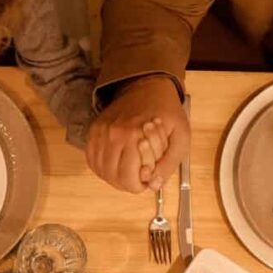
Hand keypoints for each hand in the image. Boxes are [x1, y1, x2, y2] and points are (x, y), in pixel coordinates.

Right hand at [86, 75, 188, 193]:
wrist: (147, 87)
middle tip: (138, 176)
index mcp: (134, 137)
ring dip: (114, 177)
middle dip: (128, 183)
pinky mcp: (93, 131)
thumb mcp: (181, 137)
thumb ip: (169, 164)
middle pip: (113, 178)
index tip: (148, 176)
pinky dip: (102, 168)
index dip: (140, 185)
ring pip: (101, 171)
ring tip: (128, 169)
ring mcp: (100, 133)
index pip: (129, 180)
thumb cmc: (166, 113)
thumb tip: (154, 185)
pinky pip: (91, 160)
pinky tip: (115, 164)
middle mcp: (113, 136)